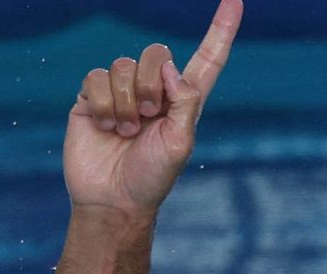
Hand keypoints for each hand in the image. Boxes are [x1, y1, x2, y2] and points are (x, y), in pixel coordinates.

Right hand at [63, 0, 240, 217]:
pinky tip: (104, 127)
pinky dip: (102, 103)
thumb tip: (169, 66)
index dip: (221, 29)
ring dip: (125, 102)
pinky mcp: (90, 101)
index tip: (235, 1)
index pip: (207, 57)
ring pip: (123, 65)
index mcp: (183, 100)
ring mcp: (121, 94)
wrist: (112, 201)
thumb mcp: (180, 143)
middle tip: (147, 119)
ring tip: (124, 131)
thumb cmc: (151, 179)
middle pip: (157, 53)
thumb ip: (185, 100)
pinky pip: (95, 78)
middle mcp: (153, 92)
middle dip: (150, 85)